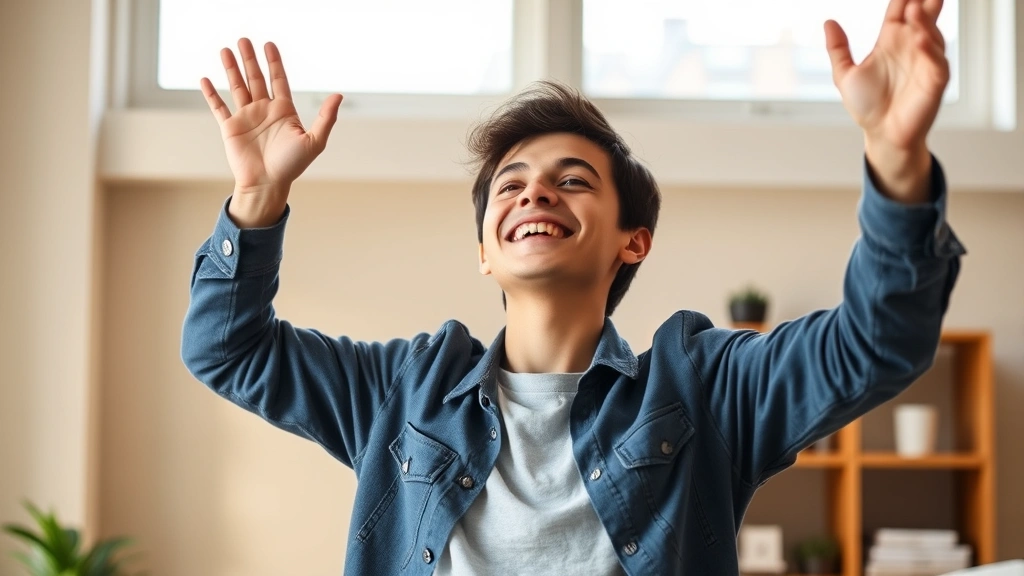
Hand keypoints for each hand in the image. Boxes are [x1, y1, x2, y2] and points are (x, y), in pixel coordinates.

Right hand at [202, 39, 342, 227]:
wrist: (267, 184)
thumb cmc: (291, 166)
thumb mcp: (314, 141)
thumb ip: (326, 118)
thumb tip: (338, 95)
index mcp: (283, 111)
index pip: (278, 80)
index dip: (274, 62)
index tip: (269, 45)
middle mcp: (264, 111)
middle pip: (256, 78)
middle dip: (250, 59)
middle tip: (244, 39)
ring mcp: (247, 118)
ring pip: (237, 86)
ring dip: (231, 68)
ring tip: (226, 50)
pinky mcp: (230, 128)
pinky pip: (219, 107)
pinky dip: (211, 94)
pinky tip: (204, 79)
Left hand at [825, 0, 948, 200]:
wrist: (881, 134)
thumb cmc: (868, 105)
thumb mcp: (844, 74)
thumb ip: (838, 49)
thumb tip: (828, 22)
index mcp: (890, 41)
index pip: (899, 10)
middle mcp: (911, 47)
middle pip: (920, 16)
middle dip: (923, 2)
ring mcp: (925, 62)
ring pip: (931, 35)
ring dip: (924, 21)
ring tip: (915, 8)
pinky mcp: (934, 81)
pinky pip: (937, 62)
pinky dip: (930, 49)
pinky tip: (920, 38)